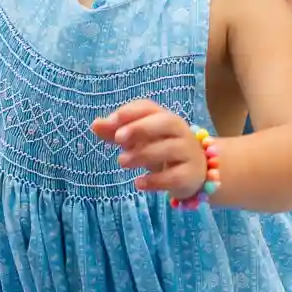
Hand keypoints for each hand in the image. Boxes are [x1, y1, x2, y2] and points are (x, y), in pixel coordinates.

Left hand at [92, 99, 208, 197]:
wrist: (196, 173)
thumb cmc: (162, 149)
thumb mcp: (139, 139)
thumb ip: (117, 131)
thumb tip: (95, 124)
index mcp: (165, 118)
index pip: (149, 108)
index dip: (129, 112)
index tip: (109, 123)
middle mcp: (180, 131)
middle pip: (166, 122)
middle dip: (141, 127)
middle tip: (118, 138)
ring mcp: (188, 153)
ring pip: (169, 148)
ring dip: (143, 154)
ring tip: (121, 161)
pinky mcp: (190, 175)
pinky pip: (175, 176)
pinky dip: (155, 180)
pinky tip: (138, 183)